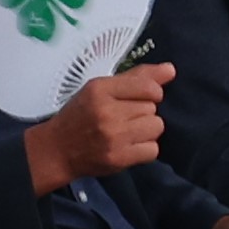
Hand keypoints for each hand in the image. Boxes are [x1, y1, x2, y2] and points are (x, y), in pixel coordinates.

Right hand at [21, 61, 168, 191]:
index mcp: (100, 89)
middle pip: (152, 108)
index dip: (151, 93)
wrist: (57, 150)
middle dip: (143, 112)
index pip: (148, 87)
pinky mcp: (118, 159)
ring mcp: (113, 137)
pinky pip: (153, 149)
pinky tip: (129, 146)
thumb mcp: (100, 89)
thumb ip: (136, 78)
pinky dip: (145, 149)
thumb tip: (170, 70)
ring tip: (128, 132)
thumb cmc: (81, 115)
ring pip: (156, 127)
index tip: (141, 98)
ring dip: (146, 130)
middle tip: (124, 118)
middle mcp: (107, 112)